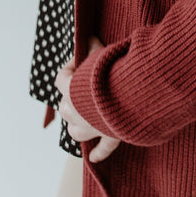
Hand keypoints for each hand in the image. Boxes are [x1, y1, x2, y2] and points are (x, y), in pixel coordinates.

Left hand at [55, 36, 121, 162]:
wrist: (135, 91)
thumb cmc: (116, 70)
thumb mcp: (103, 54)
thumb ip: (94, 50)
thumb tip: (90, 38)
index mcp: (71, 90)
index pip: (60, 78)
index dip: (70, 68)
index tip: (82, 58)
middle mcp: (77, 112)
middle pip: (64, 108)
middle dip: (71, 99)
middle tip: (84, 88)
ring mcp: (93, 126)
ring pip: (75, 131)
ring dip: (78, 125)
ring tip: (84, 119)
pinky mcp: (111, 135)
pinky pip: (103, 148)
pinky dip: (99, 152)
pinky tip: (94, 158)